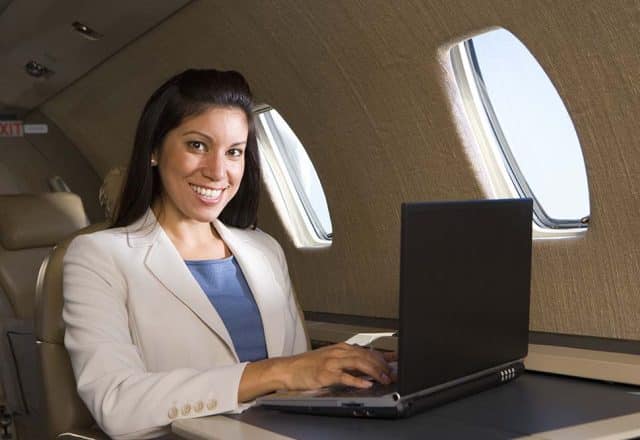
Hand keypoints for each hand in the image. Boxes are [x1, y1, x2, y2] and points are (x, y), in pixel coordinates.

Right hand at [278, 342, 394, 389]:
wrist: (288, 369)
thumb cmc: (307, 365)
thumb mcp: (331, 359)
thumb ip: (349, 361)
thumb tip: (368, 367)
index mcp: (341, 348)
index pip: (368, 350)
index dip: (384, 356)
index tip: (397, 360)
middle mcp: (339, 352)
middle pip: (366, 355)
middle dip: (382, 365)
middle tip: (393, 374)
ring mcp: (332, 362)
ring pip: (359, 363)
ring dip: (374, 371)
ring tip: (385, 379)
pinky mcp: (325, 374)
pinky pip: (345, 376)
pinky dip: (357, 380)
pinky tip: (367, 384)